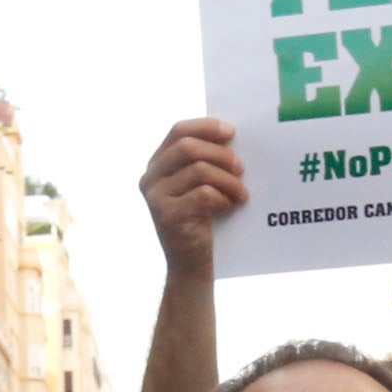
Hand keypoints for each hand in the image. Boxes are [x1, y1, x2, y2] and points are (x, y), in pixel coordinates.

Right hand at [140, 118, 246, 269]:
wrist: (191, 264)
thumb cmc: (201, 219)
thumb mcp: (199, 185)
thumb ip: (205, 160)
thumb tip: (231, 137)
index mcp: (158, 164)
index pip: (178, 131)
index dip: (205, 127)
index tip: (231, 132)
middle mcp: (150, 178)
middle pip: (187, 147)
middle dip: (220, 154)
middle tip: (241, 168)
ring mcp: (155, 198)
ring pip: (198, 170)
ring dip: (228, 180)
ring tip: (242, 193)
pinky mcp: (166, 217)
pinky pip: (203, 195)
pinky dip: (223, 198)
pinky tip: (230, 206)